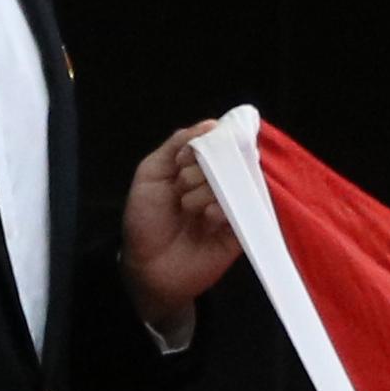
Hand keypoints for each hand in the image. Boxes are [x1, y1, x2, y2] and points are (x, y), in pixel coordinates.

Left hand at [120, 120, 240, 324]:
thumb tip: (212, 124)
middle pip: (226, 160)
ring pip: (233, 182)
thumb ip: (177, 144)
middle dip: (198, 171)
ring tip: (188, 210)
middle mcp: (218, 183)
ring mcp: (231, 206)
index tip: (183, 161)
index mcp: (199, 168)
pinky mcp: (242, 229)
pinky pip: (243, 209)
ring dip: (204, 193)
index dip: (203, 147)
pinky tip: (206, 220)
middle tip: (180, 188)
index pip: (217, 142)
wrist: (146, 266)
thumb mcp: (151, 172)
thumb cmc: (146, 220)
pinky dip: (221, 210)